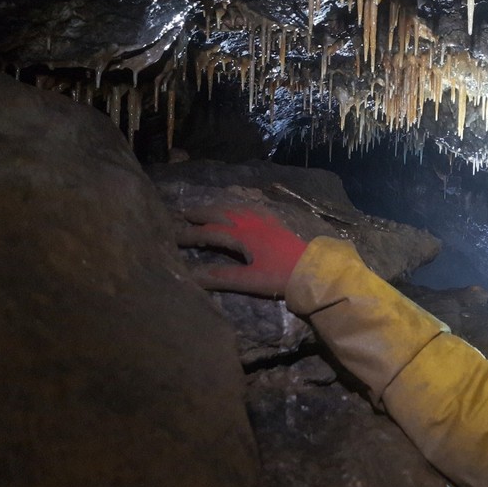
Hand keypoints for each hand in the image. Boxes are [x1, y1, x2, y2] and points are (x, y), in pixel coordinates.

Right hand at [178, 205, 308, 296]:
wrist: (313, 269)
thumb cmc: (280, 277)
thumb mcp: (249, 281)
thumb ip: (221, 277)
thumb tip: (192, 277)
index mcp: (242, 236)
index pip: (210, 232)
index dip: (191, 234)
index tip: (174, 238)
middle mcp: (251, 223)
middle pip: (222, 213)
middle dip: (202, 213)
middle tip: (186, 214)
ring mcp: (265, 221)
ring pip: (237, 208)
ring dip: (220, 208)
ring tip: (208, 210)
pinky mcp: (276, 223)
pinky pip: (254, 207)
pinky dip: (241, 205)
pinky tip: (242, 207)